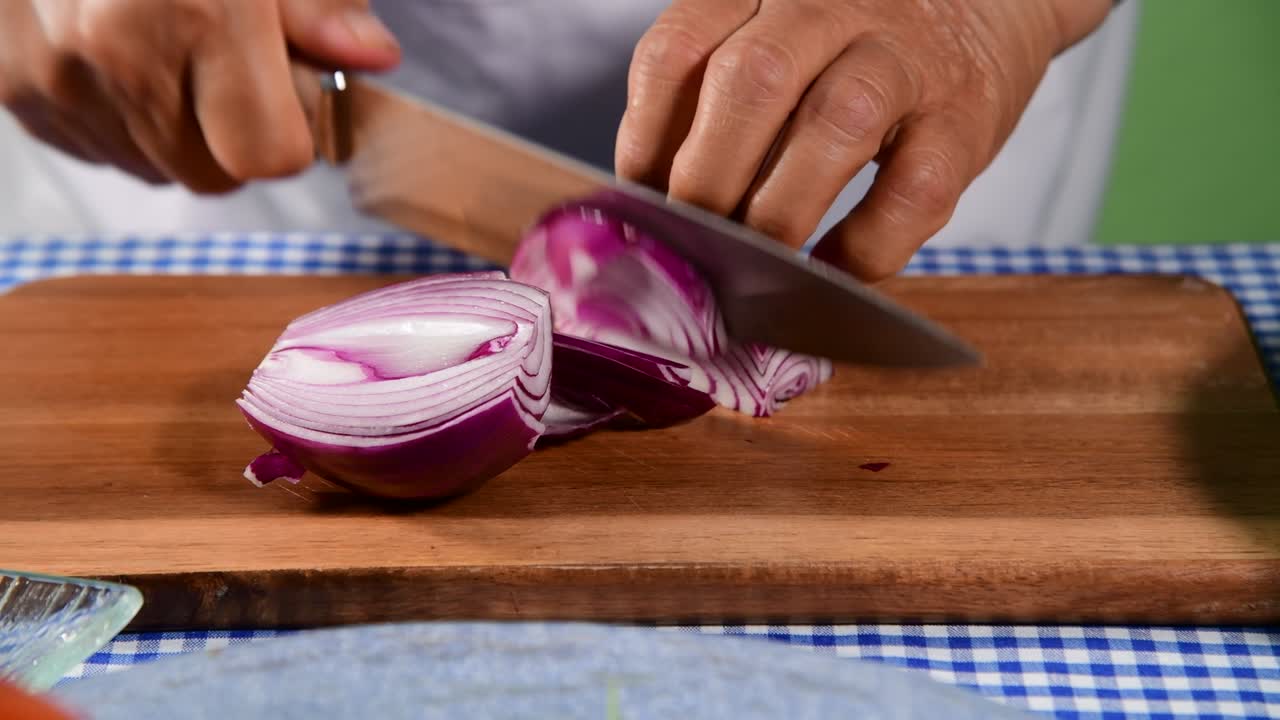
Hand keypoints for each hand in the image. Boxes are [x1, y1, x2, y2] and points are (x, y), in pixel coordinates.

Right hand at [0, 0, 399, 192]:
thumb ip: (319, 4)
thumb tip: (373, 56)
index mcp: (194, 15)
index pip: (269, 156)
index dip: (289, 130)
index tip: (285, 91)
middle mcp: (115, 58)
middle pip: (212, 174)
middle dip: (232, 135)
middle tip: (226, 66)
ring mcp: (54, 79)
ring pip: (152, 167)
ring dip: (173, 127)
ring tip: (164, 44)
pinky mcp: (12, 89)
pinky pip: (95, 146)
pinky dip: (117, 116)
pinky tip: (117, 51)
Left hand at [616, 0, 1112, 280]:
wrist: (991, 4)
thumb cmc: (859, 41)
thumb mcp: (779, 35)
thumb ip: (719, 92)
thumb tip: (653, 199)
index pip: (680, 49)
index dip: (647, 134)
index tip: (641, 199)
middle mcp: (832, 7)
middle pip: (750, 82)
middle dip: (708, 177)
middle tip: (694, 241)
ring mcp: (905, 59)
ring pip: (833, 124)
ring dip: (780, 211)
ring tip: (758, 263)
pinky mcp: (965, 119)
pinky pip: (913, 191)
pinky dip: (864, 245)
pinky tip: (832, 270)